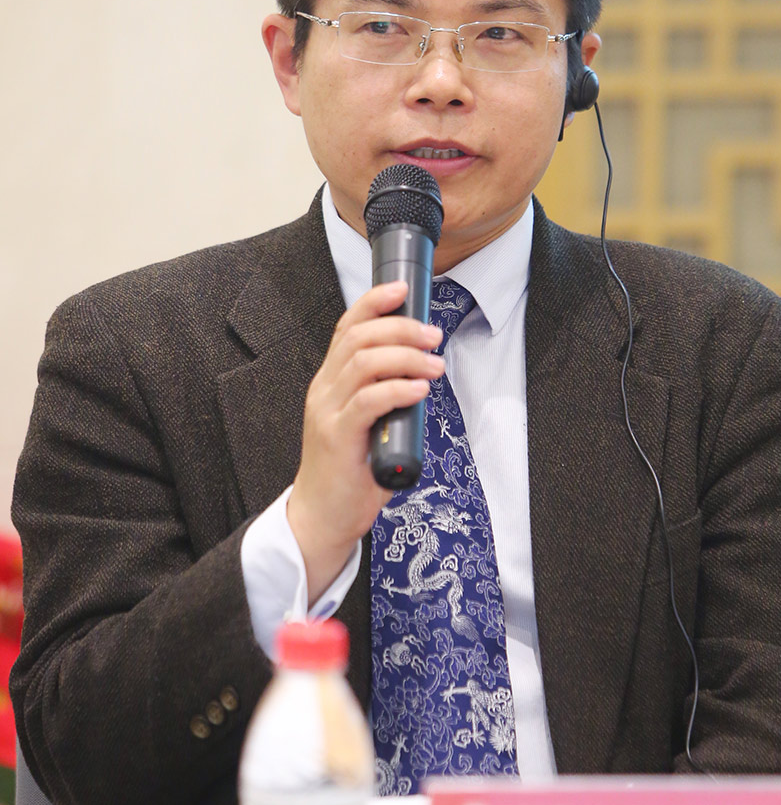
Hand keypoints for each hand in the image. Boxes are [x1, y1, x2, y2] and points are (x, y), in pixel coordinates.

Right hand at [287, 280, 443, 603]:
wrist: (321, 515)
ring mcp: (327, 412)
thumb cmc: (350, 470)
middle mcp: (324, 389)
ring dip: (406, 357)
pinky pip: (368, 401)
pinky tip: (419, 390)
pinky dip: (398, 388)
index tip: (404, 289)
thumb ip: (384, 394)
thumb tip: (423, 372)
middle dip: (401, 328)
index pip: (347, 326)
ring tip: (434, 365)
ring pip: (363, 363)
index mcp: (330, 381)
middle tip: (433, 336)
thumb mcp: (367, 422)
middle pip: (359, 337)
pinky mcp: (337, 437)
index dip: (374, 301)